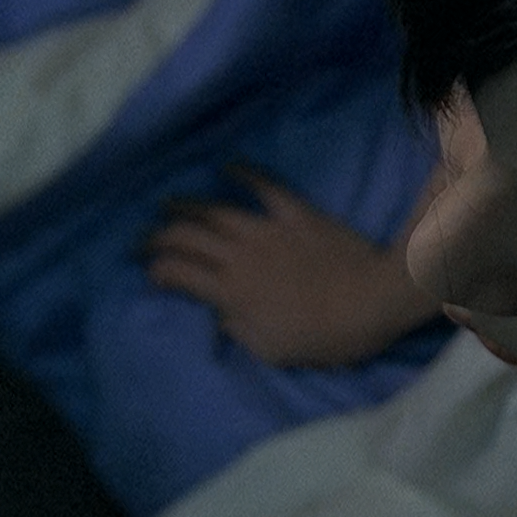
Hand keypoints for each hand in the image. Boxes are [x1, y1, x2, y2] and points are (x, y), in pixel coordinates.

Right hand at [143, 165, 439, 367]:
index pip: (179, 274)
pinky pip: (266, 187)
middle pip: (188, 238)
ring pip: (216, 210)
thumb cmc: (325, 336)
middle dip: (159, 237)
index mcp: (231, 291)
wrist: (372, 300)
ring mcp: (268, 230)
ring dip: (187, 205)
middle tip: (143, 240)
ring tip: (168, 204)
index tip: (149, 274)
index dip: (157, 271)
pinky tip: (229, 166)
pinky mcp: (296, 214)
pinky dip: (245, 174)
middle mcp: (240, 255)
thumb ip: (238, 331)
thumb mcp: (272, 351)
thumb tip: (217, 315)